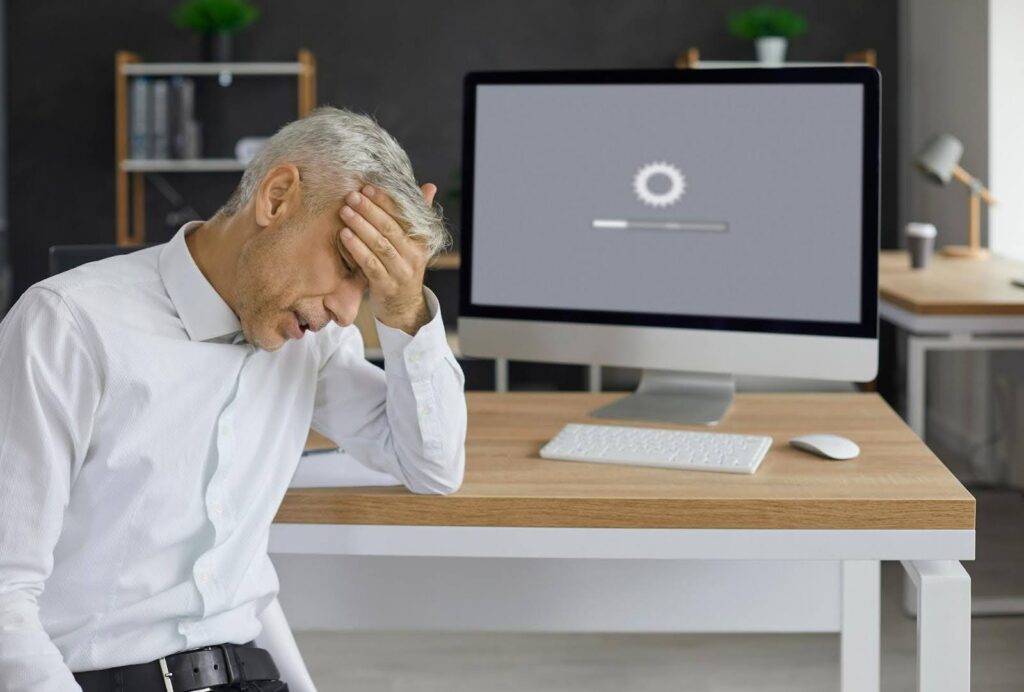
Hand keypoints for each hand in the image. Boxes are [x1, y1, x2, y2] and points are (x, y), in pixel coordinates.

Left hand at [338, 183, 437, 333]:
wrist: (404, 306)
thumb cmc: (403, 268)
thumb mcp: (414, 244)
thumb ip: (416, 216)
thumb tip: (429, 187)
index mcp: (420, 242)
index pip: (404, 216)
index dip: (385, 201)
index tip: (368, 187)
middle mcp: (413, 256)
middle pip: (390, 229)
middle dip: (370, 210)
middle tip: (352, 196)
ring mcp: (400, 272)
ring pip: (380, 245)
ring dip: (361, 227)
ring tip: (345, 212)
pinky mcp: (386, 286)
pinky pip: (370, 264)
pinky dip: (357, 249)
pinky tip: (344, 236)